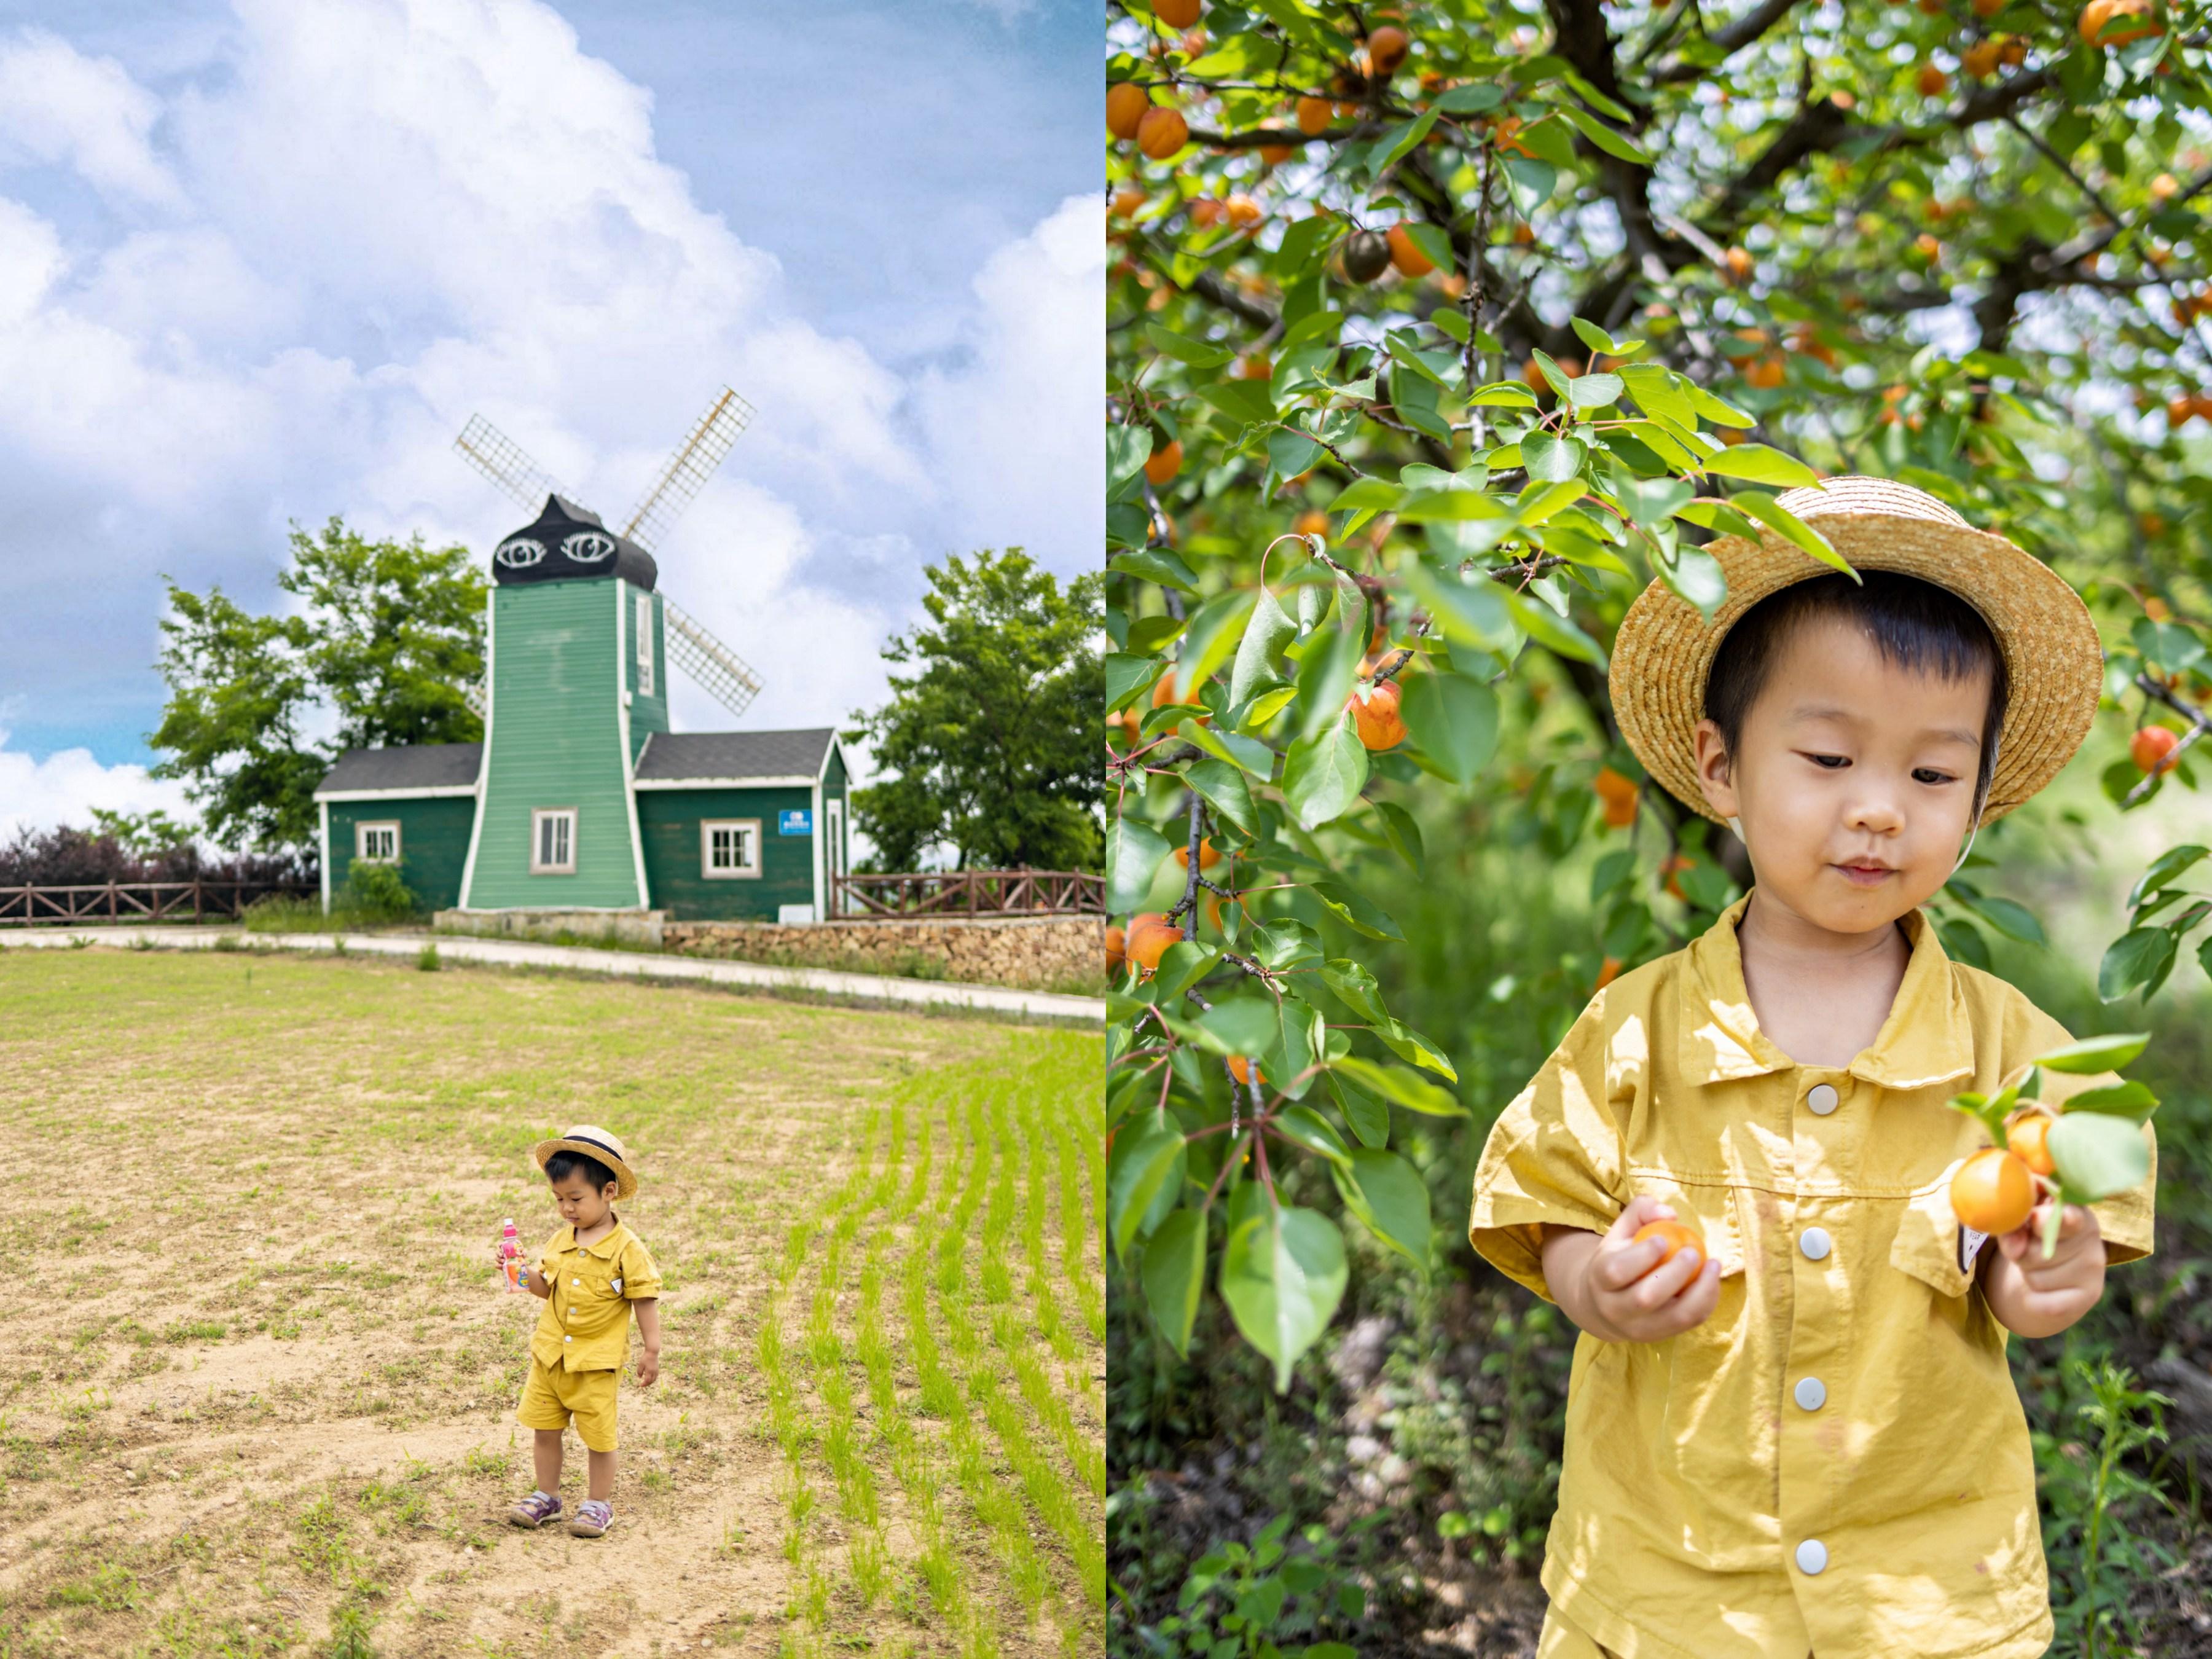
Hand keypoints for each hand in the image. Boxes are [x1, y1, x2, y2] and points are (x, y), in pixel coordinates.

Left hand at [636, 1348, 659, 1387]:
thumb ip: (639, 1372)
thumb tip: (640, 1377)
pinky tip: (650, 1378)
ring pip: (654, 1379)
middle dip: (647, 1384)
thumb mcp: (640, 1365)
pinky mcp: (657, 1368)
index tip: (640, 1385)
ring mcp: (656, 1370)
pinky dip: (653, 1378)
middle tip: (642, 1385)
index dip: (643, 1384)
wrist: (652, 1352)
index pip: (647, 1381)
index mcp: (649, 1371)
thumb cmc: (645, 1358)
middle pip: (651, 1381)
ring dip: (650, 1382)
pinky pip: (656, 1376)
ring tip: (646, 1382)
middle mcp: (654, 1372)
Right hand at [1569, 1195, 1721, 1343]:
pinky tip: (1712, 1280)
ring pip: (1674, 1317)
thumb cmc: (1617, 1257)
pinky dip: (1706, 1301)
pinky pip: (1690, 1323)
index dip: (1642, 1256)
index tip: (1664, 1239)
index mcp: (1599, 1279)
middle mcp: (1614, 1309)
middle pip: (1646, 1298)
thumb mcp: (1620, 1231)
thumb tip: (1669, 1214)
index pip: (1617, 1271)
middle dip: (1674, 1274)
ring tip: (1714, 1265)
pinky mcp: (1659, 1337)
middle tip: (1693, 1252)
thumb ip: (1641, 1211)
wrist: (1602, 1304)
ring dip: (1700, 1292)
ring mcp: (1637, 1328)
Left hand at [1986, 1200, 2104, 1338]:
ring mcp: (2093, 1268)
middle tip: (2029, 1249)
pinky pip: (2042, 1303)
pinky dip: (2033, 1299)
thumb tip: (2015, 1248)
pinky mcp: (2090, 1296)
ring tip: (2040, 1266)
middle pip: (2036, 1252)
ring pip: (2035, 1278)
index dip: (2047, 1219)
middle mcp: (2090, 1237)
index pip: (2067, 1216)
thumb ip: (2013, 1227)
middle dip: (2021, 1254)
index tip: (2034, 1219)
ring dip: (2027, 1274)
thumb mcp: (2020, 1224)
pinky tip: (2046, 1289)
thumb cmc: (2034, 1236)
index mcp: (2072, 1209)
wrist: (2055, 1272)